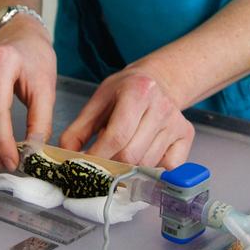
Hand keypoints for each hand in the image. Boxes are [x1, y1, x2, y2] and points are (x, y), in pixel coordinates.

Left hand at [59, 65, 194, 169]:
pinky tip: (141, 156)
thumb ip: (78, 129)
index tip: (84, 166)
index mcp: (137, 92)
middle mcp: (161, 107)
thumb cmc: (125, 91)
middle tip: (100, 163)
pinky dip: (151, 170)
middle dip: (111, 164)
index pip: (117, 136)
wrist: (159, 80)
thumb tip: (64, 156)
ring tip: (120, 155)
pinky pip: (168, 167)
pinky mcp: (186, 136)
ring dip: (129, 168)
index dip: (98, 156)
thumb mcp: (98, 101)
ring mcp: (176, 123)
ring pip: (147, 164)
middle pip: (132, 154)